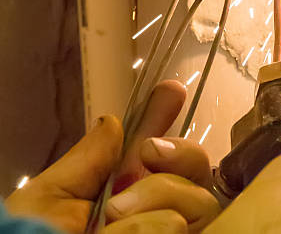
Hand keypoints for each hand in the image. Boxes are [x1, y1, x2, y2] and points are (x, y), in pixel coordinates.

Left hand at [6, 81, 218, 233]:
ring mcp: (167, 231)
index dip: (168, 117)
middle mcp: (155, 210)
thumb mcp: (51, 198)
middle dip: (179, 152)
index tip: (171, 90)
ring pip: (199, 198)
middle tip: (148, 152)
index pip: (160, 149)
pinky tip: (125, 230)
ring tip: (113, 215)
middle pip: (198, 167)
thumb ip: (88, 159)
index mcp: (126, 191)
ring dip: (158, 195)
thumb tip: (115, 119)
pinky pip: (183, 226)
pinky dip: (152, 225)